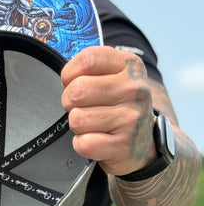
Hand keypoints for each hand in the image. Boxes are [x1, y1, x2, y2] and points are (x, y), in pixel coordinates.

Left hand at [61, 46, 156, 175]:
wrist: (141, 141)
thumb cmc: (116, 104)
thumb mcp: (112, 75)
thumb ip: (89, 67)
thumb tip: (65, 76)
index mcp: (129, 65)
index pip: (87, 59)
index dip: (70, 73)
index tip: (73, 82)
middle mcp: (135, 89)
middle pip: (77, 91)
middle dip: (69, 101)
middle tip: (82, 107)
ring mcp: (132, 118)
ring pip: (77, 119)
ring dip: (77, 124)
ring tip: (92, 124)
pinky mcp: (124, 146)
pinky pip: (83, 143)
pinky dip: (82, 144)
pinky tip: (96, 140)